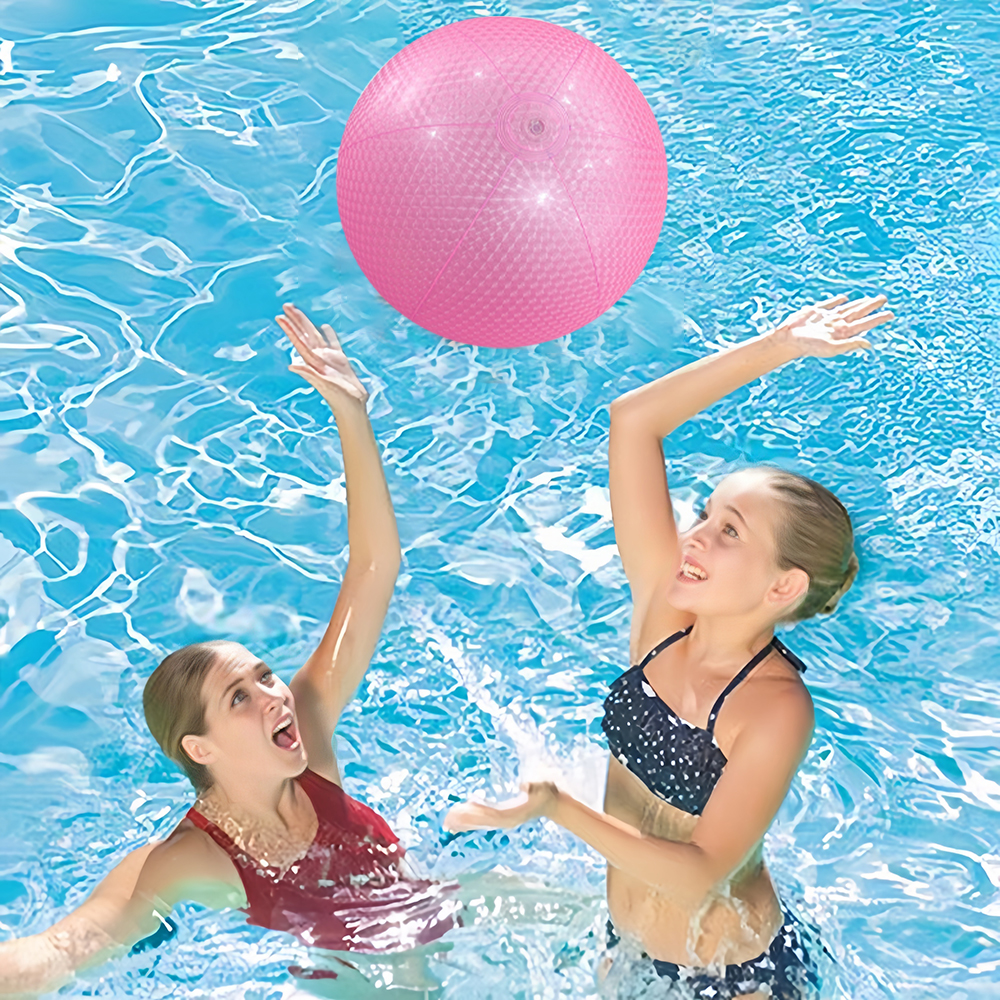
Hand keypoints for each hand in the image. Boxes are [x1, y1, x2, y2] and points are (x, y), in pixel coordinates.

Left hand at [276, 303, 368, 405]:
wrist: (352, 407)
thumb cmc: (339, 398)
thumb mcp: (324, 385)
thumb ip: (309, 374)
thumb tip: (292, 365)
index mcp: (313, 362)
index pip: (299, 341)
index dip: (290, 329)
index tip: (280, 317)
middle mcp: (318, 358)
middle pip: (305, 334)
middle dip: (296, 320)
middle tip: (286, 305)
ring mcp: (329, 358)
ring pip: (316, 336)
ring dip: (308, 324)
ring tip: (299, 312)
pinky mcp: (340, 361)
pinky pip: (334, 343)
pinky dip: (330, 334)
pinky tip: (325, 326)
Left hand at [443, 782, 558, 832]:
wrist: (551, 803)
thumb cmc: (546, 791)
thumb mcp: (544, 785)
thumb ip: (536, 785)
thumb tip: (526, 785)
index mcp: (515, 813)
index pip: (494, 814)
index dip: (479, 812)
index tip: (466, 808)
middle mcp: (507, 821)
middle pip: (483, 821)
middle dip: (466, 820)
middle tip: (448, 819)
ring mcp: (504, 821)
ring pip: (481, 824)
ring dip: (464, 823)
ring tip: (447, 823)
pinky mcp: (502, 819)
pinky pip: (483, 822)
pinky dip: (470, 821)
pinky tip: (459, 820)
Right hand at [769, 292, 893, 356]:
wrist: (787, 340)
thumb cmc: (808, 346)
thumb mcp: (831, 348)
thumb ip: (850, 345)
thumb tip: (869, 344)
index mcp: (842, 332)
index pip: (864, 323)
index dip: (878, 318)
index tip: (891, 314)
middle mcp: (837, 324)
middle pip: (858, 313)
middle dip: (871, 307)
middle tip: (883, 299)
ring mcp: (826, 317)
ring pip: (847, 308)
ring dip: (859, 303)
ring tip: (870, 299)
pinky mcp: (815, 311)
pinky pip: (830, 304)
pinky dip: (838, 300)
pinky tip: (845, 298)